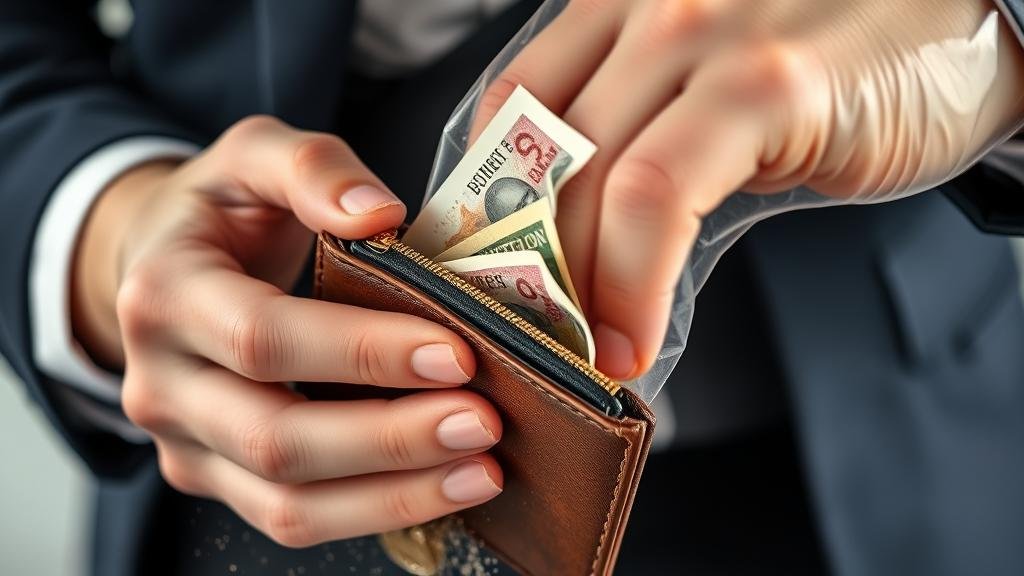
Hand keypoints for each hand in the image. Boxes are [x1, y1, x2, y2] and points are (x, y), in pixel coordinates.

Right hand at [72, 117, 502, 546]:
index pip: (264, 337)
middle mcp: (161, 384)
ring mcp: (186, 444)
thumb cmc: (222, 213)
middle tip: (483, 423)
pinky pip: (293, 519)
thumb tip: (380, 214)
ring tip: (481, 471)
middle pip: (276, 437)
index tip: (456, 353)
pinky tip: (443, 488)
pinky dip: (374, 512)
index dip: (361, 352)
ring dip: (393, 495)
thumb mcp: (253, 156)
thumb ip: (311, 168)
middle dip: (390, 439)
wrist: (163, 270)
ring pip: (286, 504)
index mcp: (166, 294)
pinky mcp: (218, 479)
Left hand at [474, 0, 1023, 378]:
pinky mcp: (764, 83)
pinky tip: (631, 339)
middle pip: (536, 152)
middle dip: (518, 264)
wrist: (972, 22)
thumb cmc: (842, 60)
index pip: (508, 107)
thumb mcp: (719, 86)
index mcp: (623, 7)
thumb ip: (648, 142)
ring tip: (580, 356)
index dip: (481, 203)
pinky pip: (660, 194)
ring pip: (588, 178)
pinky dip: (632, 278)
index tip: (484, 278)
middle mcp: (647, 8)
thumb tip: (584, 255)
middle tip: (525, 336)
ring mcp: (703, 35)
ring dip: (569, 288)